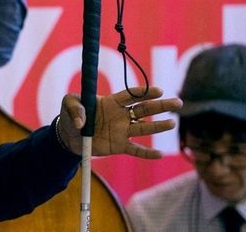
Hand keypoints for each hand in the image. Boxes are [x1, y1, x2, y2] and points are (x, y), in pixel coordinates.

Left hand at [57, 86, 182, 158]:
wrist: (69, 136)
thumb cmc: (70, 116)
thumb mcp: (68, 104)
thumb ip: (74, 106)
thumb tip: (81, 121)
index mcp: (111, 102)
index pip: (132, 95)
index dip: (145, 92)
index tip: (158, 90)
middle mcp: (120, 115)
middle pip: (144, 109)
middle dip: (161, 105)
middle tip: (177, 103)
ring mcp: (121, 131)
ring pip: (143, 128)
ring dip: (157, 126)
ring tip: (172, 123)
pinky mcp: (119, 146)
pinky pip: (135, 150)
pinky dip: (147, 153)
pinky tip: (159, 154)